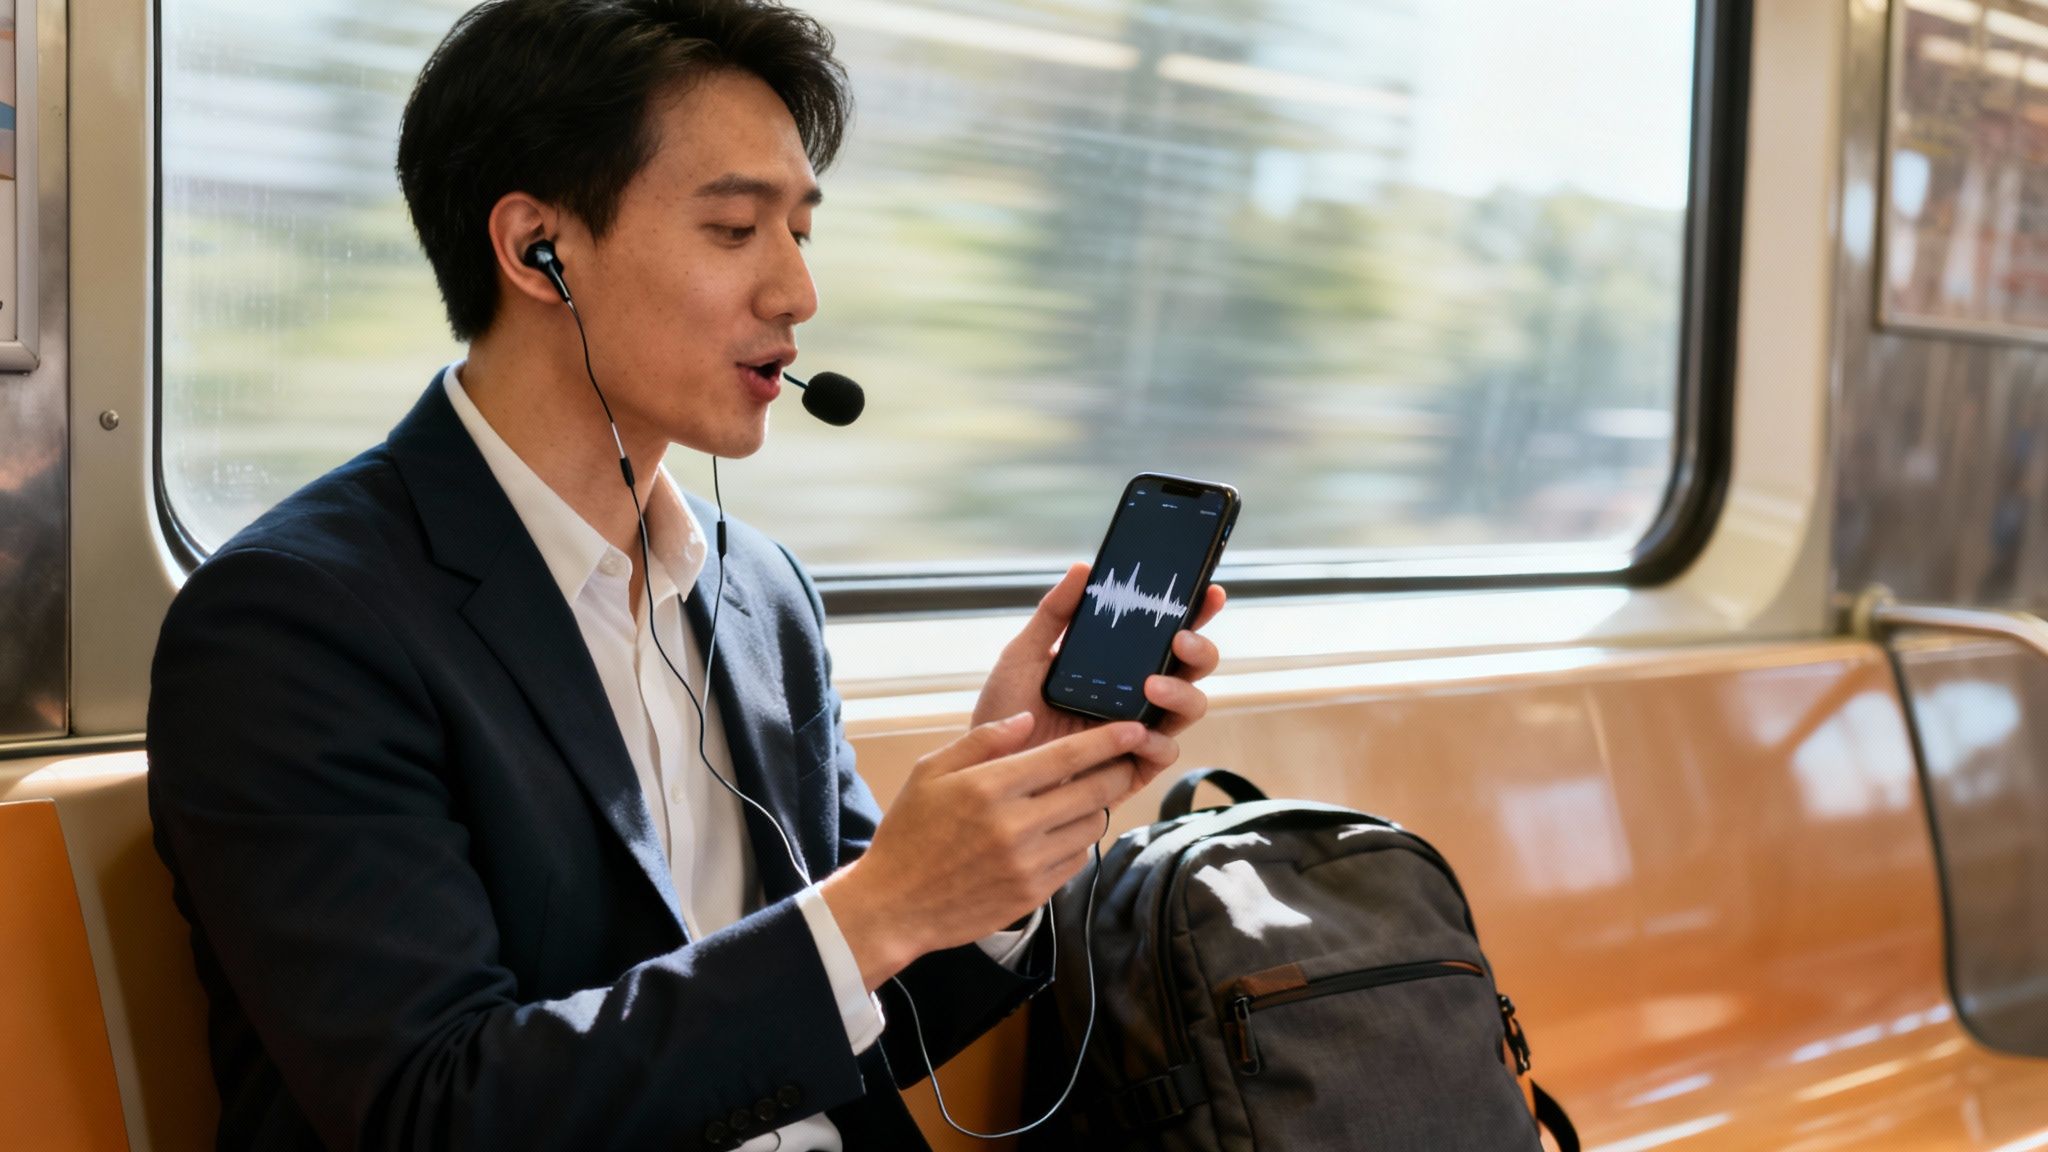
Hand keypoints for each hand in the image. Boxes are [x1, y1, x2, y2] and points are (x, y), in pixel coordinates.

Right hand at [819, 713, 1168, 987]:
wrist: (895, 906)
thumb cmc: (909, 832)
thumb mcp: (930, 772)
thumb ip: (981, 741)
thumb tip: (1027, 718)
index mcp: (989, 787)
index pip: (1067, 756)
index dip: (1109, 740)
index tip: (1135, 729)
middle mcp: (1015, 825)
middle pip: (1093, 791)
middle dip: (1117, 771)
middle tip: (1124, 760)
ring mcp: (1027, 864)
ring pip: (1091, 827)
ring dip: (1096, 808)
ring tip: (1083, 798)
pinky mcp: (1033, 894)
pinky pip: (1077, 860)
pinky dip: (1078, 843)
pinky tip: (1061, 833)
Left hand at [972, 562, 1226, 806]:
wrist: (987, 766)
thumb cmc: (1008, 711)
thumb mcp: (1023, 654)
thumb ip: (1053, 613)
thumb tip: (1083, 569)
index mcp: (1118, 664)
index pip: (1165, 634)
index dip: (1196, 613)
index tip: (1209, 592)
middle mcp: (1137, 695)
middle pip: (1191, 668)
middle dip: (1199, 649)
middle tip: (1179, 638)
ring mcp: (1138, 732)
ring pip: (1189, 708)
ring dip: (1181, 692)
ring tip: (1152, 686)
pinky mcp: (1132, 769)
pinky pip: (1164, 753)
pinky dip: (1157, 741)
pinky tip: (1137, 733)